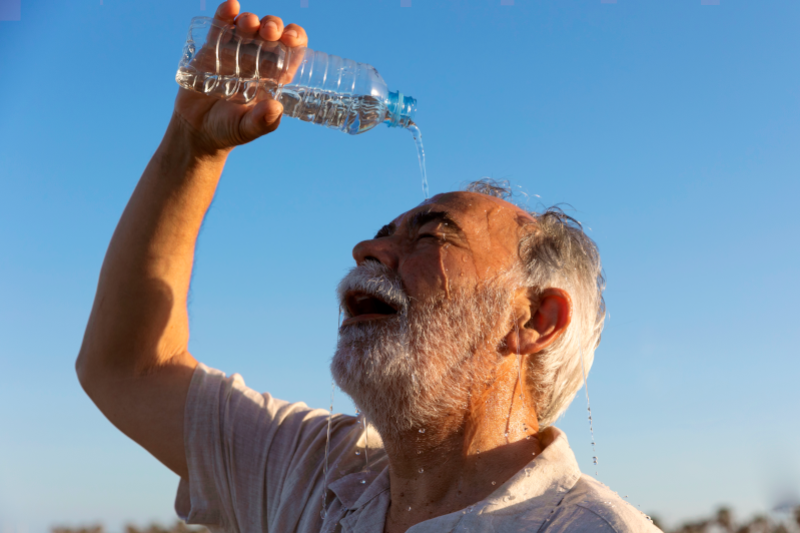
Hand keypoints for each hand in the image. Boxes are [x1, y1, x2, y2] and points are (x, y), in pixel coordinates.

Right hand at [172, 0, 308, 154]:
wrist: (196, 130)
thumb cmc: (228, 131)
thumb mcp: (247, 129)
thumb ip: (263, 122)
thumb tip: (276, 107)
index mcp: (273, 76)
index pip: (291, 51)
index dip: (295, 38)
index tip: (290, 38)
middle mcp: (257, 61)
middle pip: (272, 34)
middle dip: (274, 25)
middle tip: (269, 31)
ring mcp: (235, 53)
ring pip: (249, 27)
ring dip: (252, 19)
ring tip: (248, 24)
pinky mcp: (212, 50)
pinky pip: (220, 27)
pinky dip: (226, 13)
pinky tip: (231, 7)